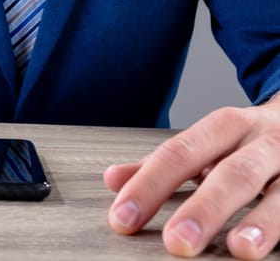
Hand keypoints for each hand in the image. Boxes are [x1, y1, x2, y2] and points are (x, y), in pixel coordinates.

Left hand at [104, 99, 279, 259]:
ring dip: (262, 222)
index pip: (179, 154)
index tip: (124, 217)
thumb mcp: (204, 143)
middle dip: (204, 207)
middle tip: (177, 241)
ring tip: (240, 249)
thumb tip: (112, 179)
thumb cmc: (244, 139)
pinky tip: (272, 249)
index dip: (149, 185)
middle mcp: (262, 141)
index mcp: (224, 127)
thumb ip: (160, 164)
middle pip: (232, 173)